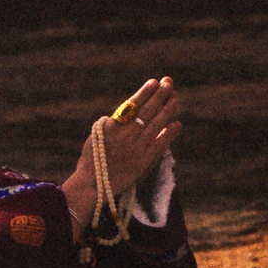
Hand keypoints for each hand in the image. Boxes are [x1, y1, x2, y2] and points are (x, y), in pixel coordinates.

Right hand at [64, 76, 181, 230]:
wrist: (93, 185)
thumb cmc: (91, 159)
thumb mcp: (96, 136)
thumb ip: (111, 123)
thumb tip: (126, 112)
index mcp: (112, 126)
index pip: (132, 105)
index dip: (144, 93)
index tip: (154, 82)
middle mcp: (126, 135)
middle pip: (147, 111)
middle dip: (159, 96)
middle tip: (169, 83)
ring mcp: (137, 148)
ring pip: (156, 124)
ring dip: (167, 110)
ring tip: (176, 98)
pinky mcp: (144, 162)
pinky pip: (160, 145)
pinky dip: (169, 134)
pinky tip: (176, 124)